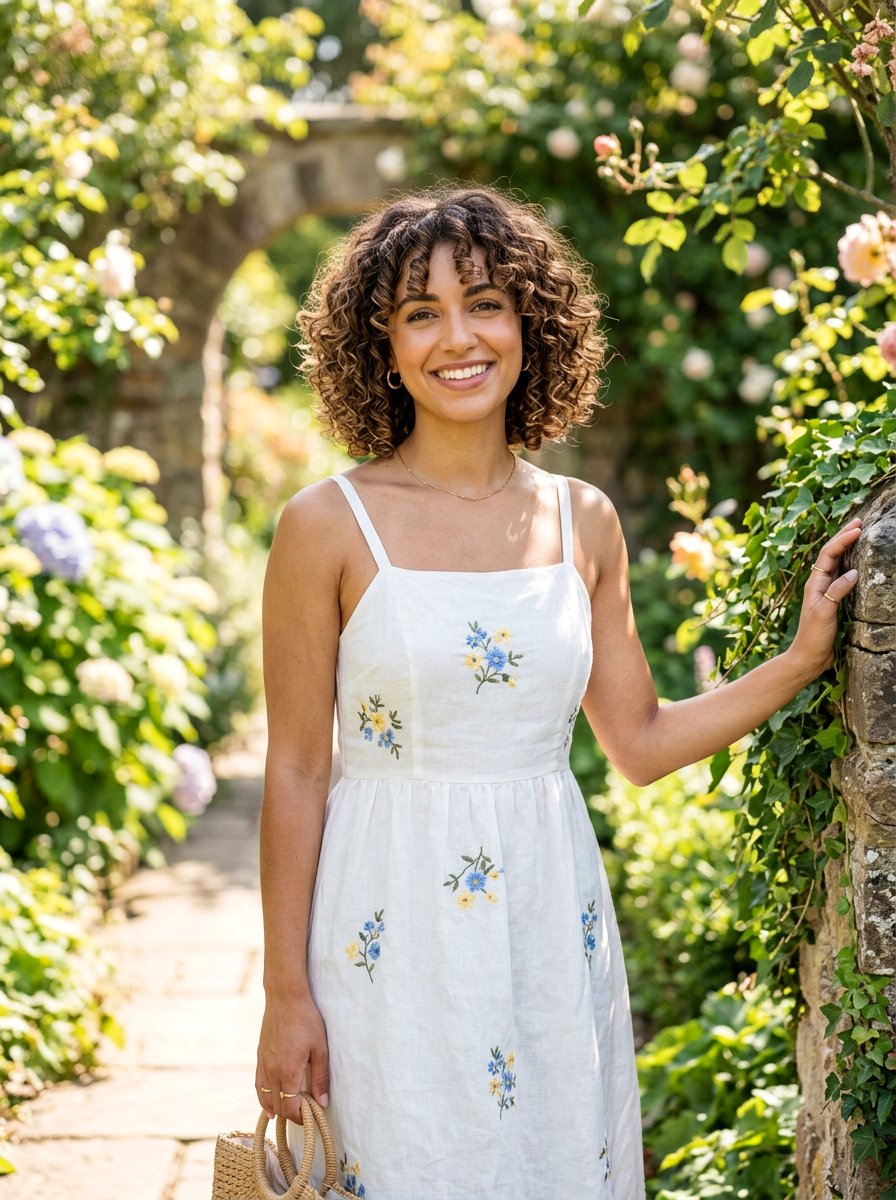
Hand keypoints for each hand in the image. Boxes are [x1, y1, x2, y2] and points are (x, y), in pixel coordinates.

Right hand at [255, 992, 328, 1122]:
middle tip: (303, 1115)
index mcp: (287, 1073)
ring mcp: (263, 1064)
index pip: (290, 1108)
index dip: (300, 1118)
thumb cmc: (306, 1020)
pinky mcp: (259, 1056)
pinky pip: (258, 1084)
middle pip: (277, 1106)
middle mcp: (271, 1072)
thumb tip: (322, 1102)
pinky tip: (268, 1101)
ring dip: (275, 1108)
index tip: (310, 1118)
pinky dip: (263, 1096)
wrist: (285, 997)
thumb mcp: (320, 1048)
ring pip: (264, 1097)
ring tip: (285, 1114)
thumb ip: (320, 1077)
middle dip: (289, 1114)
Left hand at [787, 517, 861, 679]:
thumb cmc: (813, 636)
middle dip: (844, 536)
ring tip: (859, 533)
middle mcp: (819, 583)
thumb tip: (854, 573)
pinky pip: (842, 576)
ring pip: (837, 562)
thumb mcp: (825, 613)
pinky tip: (858, 561)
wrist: (808, 656)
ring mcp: (826, 591)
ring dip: (847, 547)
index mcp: (814, 583)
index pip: (829, 554)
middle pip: (832, 553)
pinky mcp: (833, 600)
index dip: (842, 539)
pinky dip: (850, 563)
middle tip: (859, 521)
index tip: (858, 528)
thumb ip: (837, 592)